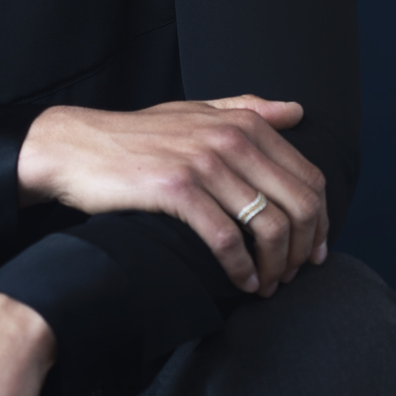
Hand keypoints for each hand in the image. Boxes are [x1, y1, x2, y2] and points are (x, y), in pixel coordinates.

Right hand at [17, 94, 327, 296]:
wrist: (75, 148)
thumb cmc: (135, 136)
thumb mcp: (193, 113)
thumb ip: (245, 109)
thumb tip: (296, 111)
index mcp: (242, 122)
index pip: (308, 177)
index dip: (319, 221)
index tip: (312, 250)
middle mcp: (229, 138)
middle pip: (299, 204)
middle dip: (303, 249)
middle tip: (292, 275)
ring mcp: (203, 162)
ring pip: (268, 225)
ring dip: (275, 265)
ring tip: (267, 285)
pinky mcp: (177, 189)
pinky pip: (226, 237)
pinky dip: (240, 268)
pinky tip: (240, 283)